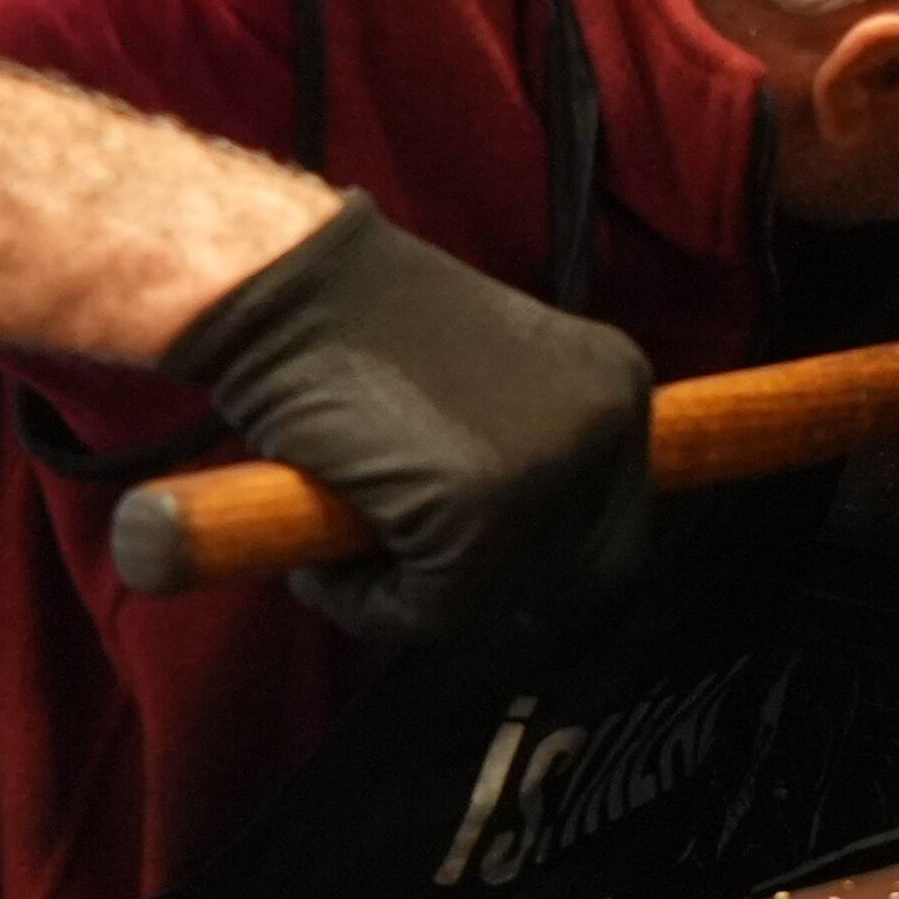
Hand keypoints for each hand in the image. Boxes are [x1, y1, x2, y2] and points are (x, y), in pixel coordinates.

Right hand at [157, 193, 651, 645]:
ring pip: (502, 601)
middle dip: (492, 599)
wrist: (281, 288)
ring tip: (349, 559)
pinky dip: (367, 605)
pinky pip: (431, 610)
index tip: (476, 577)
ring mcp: (546, 470)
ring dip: (419, 603)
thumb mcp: (494, 381)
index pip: (618, 528)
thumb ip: (532, 457)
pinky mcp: (475, 512)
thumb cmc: (358, 335)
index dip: (545, 571)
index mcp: (617, 385)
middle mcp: (603, 424)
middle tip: (407, 580)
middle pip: (580, 580)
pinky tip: (324, 565)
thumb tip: (537, 577)